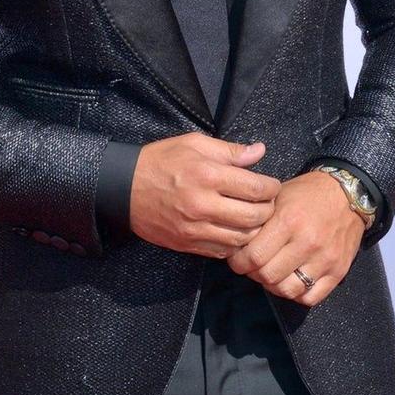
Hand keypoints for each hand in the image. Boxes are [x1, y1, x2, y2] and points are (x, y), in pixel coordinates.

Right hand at [129, 132, 281, 256]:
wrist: (123, 188)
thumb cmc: (161, 160)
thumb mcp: (193, 144)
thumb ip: (229, 151)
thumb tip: (260, 151)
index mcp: (207, 175)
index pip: (255, 189)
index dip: (271, 188)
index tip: (271, 185)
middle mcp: (203, 205)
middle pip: (254, 217)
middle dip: (268, 210)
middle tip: (267, 203)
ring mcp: (195, 229)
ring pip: (242, 238)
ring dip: (254, 229)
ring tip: (253, 217)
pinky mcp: (188, 244)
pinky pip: (223, 251)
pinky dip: (234, 243)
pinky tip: (234, 230)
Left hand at [224, 170, 364, 307]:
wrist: (347, 193)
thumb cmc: (306, 193)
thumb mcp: (278, 196)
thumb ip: (258, 220)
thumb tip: (237, 243)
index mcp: (288, 221)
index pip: (254, 256)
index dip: (238, 262)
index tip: (237, 259)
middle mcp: (307, 242)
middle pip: (268, 276)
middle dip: (253, 274)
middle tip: (252, 266)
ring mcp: (325, 259)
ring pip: (287, 290)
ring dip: (273, 286)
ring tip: (271, 274)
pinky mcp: (338, 272)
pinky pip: (310, 298)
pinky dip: (296, 294)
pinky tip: (291, 280)